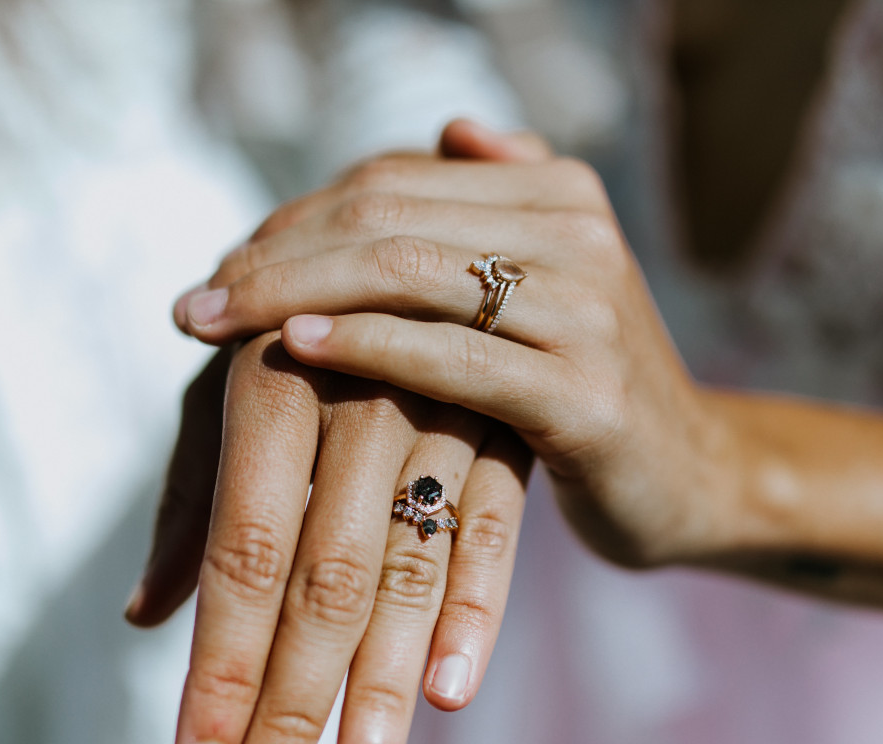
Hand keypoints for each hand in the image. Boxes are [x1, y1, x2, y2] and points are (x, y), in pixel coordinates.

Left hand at [126, 122, 545, 743]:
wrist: (484, 269)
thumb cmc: (333, 346)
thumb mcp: (253, 401)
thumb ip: (198, 500)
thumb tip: (141, 617)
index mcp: (265, 370)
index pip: (238, 551)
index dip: (220, 666)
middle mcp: (356, 376)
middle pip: (319, 574)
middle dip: (288, 701)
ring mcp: (451, 392)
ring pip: (409, 564)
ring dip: (379, 687)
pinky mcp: (535, 409)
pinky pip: (497, 525)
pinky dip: (475, 610)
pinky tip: (448, 696)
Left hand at [173, 121, 882, 625]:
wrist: (690, 479)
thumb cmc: (586, 388)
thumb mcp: (547, 286)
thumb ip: (498, 204)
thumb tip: (451, 127)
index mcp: (556, 192)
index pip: (389, 181)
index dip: (292, 221)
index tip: (220, 271)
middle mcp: (574, 230)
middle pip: (385, 215)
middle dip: (274, 256)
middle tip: (192, 305)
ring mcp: (585, 307)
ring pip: (407, 272)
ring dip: (294, 293)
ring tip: (216, 326)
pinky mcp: (583, 392)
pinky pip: (451, 356)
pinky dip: (366, 346)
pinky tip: (297, 349)